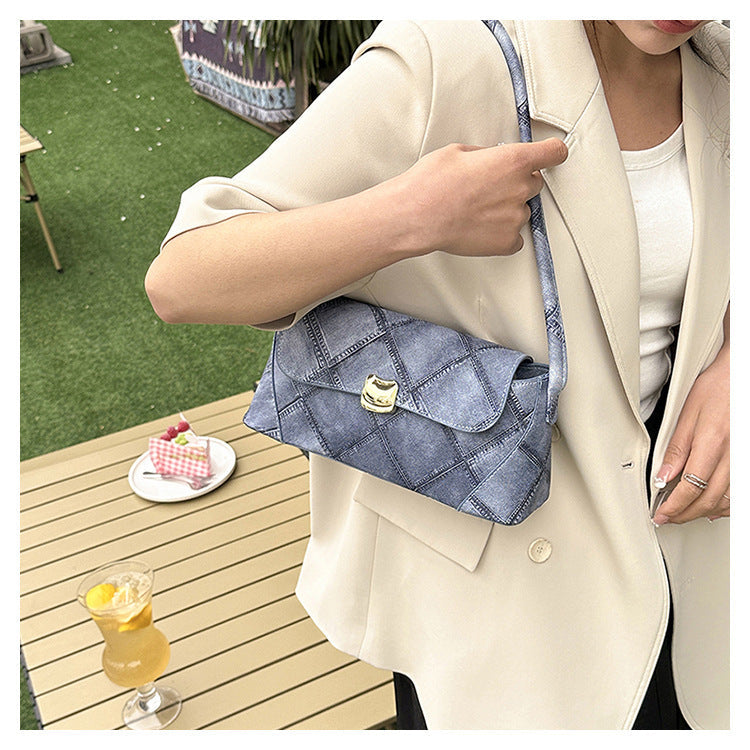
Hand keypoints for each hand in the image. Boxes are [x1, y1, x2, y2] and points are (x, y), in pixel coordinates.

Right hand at [399, 138, 567, 257]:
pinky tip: (482, 229)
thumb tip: (491, 161)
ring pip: (522, 212)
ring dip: (507, 210)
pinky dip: (503, 235)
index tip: (550, 155)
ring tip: (477, 211)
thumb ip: (486, 156)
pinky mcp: (506, 242)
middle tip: (490, 189)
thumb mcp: (459, 152)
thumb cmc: (432, 183)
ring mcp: (516, 218)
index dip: (552, 153)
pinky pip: (515, 238)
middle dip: (516, 184)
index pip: (554, 153)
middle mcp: (520, 189)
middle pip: (534, 184)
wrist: (417, 216)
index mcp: (513, 160)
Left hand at [652, 348, 729, 524]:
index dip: (673, 506)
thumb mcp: (687, 414)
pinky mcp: (748, 462)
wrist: (742, 377)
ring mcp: (744, 461)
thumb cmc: (718, 388)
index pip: (690, 488)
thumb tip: (663, 476)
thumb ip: (676, 449)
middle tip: (668, 518)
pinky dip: (724, 506)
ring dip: (703, 513)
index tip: (660, 514)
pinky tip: (712, 506)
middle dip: (685, 514)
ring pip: (726, 501)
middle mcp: (733, 456)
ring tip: (684, 513)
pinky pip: (740, 495)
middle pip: (708, 500)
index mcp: (712, 443)